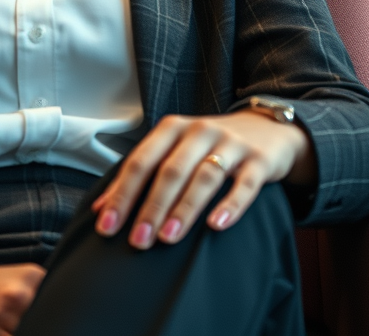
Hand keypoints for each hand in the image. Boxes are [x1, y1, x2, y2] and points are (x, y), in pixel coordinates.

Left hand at [92, 110, 315, 248]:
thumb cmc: (209, 146)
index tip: (107, 227)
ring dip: (184, 208)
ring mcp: (231, 144)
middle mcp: (199, 131)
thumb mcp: (174, 150)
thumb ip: (141, 175)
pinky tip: (217, 225)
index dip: (122, 194)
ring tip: (168, 238)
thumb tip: (101, 208)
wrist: (267, 128)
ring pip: (204, 177)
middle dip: (151, 207)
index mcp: (172, 128)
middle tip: (138, 241)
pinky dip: (230, 204)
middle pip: (170, 171)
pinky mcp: (259, 160)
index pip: (140, 162)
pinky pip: (245, 184)